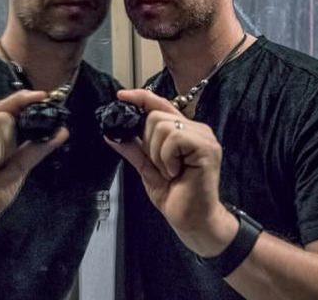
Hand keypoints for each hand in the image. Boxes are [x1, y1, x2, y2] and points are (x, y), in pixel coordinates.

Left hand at [106, 89, 235, 255]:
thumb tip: (111, 134)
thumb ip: (133, 150)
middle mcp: (196, 129)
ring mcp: (203, 137)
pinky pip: (173, 137)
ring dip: (157, 153)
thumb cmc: (175, 196)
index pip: (160, 104)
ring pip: (163, 125)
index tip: (121, 96)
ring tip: (170, 171)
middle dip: (148, 143)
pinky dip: (167, 157)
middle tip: (160, 166)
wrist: (192, 221)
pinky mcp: (206, 147)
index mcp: (184, 131)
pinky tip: (176, 172)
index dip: (140, 97)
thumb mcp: (147, 170)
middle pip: (156, 115)